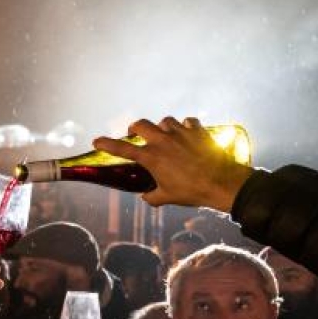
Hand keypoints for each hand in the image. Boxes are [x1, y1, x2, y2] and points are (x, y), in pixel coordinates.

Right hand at [93, 117, 253, 210]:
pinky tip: (186, 133)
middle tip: (135, 134)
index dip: (107, 144)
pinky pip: (187, 122)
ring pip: (165, 121)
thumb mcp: (167, 197)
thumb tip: (145, 196)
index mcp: (151, 158)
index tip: (96, 141)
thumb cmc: (192, 191)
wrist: (221, 183)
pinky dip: (184, 126)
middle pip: (141, 124)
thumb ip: (152, 196)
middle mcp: (163, 141)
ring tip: (164, 135)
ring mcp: (181, 133)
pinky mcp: (197, 131)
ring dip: (161, 127)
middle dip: (135, 128)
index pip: (122, 149)